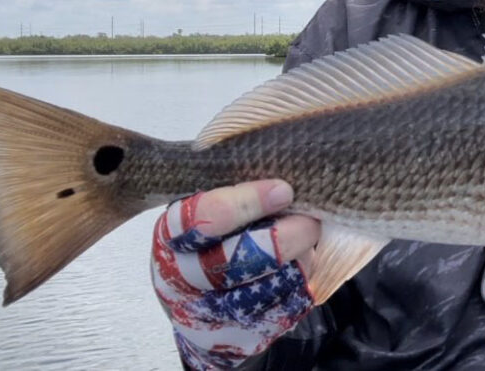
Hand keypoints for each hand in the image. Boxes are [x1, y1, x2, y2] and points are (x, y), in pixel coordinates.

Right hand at [151, 179, 321, 368]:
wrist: (206, 299)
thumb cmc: (218, 233)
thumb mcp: (211, 200)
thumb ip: (235, 178)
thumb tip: (281, 150)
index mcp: (173, 235)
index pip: (203, 217)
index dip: (246, 202)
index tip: (284, 189)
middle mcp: (184, 278)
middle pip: (236, 261)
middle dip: (283, 238)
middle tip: (311, 219)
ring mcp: (211, 312)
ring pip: (267, 287)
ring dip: (299, 260)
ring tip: (309, 237)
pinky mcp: (241, 335)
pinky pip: (284, 310)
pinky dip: (302, 285)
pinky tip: (303, 265)